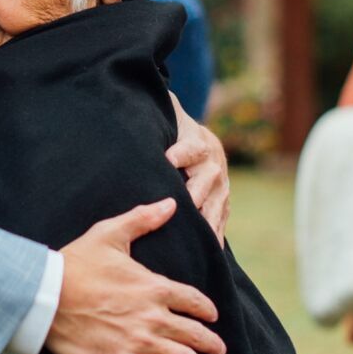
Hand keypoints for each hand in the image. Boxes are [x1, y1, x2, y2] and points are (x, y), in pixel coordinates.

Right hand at [46, 199, 226, 353]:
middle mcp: (154, 316)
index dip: (207, 311)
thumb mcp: (109, 234)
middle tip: (220, 352)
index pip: (193, 301)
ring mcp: (140, 342)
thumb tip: (171, 204)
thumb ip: (142, 219)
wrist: (45, 297)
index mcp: (154, 286)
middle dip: (212, 345)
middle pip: (194, 334)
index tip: (213, 318)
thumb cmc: (75, 264)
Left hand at [165, 94, 228, 243]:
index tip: (169, 159)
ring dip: (207, 221)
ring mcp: (221, 186)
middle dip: (195, 195)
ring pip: (216, 204)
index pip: (189, 148)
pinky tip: (209, 255)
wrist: (205, 142)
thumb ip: (154, 114)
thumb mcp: (168, 119)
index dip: (180, 153)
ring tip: (198, 240)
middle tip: (184, 207)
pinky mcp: (224, 203)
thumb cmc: (176, 132)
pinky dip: (215, 237)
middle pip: (205, 180)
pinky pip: (221, 222)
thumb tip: (128, 98)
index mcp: (196, 143)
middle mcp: (213, 164)